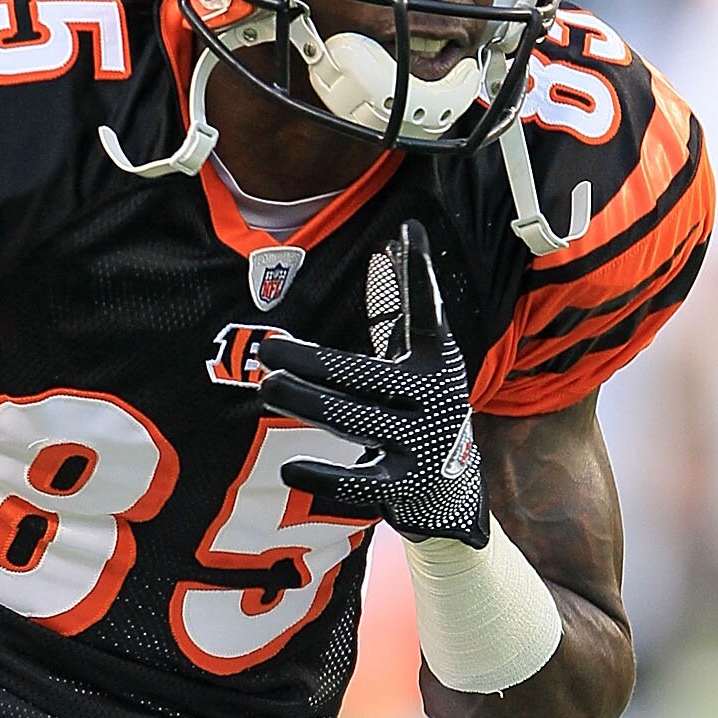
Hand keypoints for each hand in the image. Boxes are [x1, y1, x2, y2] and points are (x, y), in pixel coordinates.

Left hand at [255, 221, 489, 546]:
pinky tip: (287, 467)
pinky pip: (358, 481)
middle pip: (364, 376)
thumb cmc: (421, 404)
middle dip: (312, 362)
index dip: (418, 274)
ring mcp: (419, 444)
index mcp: (433, 362)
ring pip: (354, 420)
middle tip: (265, 351)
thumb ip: (411, 298)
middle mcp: (432, 399)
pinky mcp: (403, 485)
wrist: (452, 488)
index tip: (405, 231)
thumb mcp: (421, 354)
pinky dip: (322, 476)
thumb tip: (406, 230)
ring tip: (268, 387)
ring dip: (307, 404)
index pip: (425, 311)